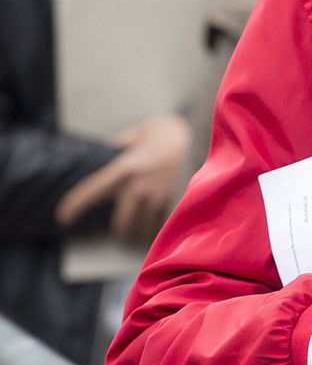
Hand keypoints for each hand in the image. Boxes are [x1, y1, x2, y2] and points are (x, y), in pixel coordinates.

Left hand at [55, 115, 191, 241]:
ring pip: (142, 226)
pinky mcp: (173, 198)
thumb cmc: (164, 132)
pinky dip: (154, 225)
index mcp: (126, 167)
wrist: (197, 135)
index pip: (94, 190)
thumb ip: (121, 146)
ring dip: (137, 231)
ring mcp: (158, 193)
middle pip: (122, 221)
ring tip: (136, 232)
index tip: (63, 217)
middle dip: (119, 230)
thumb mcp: (137, 133)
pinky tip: (154, 226)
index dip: (76, 204)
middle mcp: (139, 184)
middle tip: (117, 232)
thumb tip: (109, 152)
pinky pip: (159, 221)